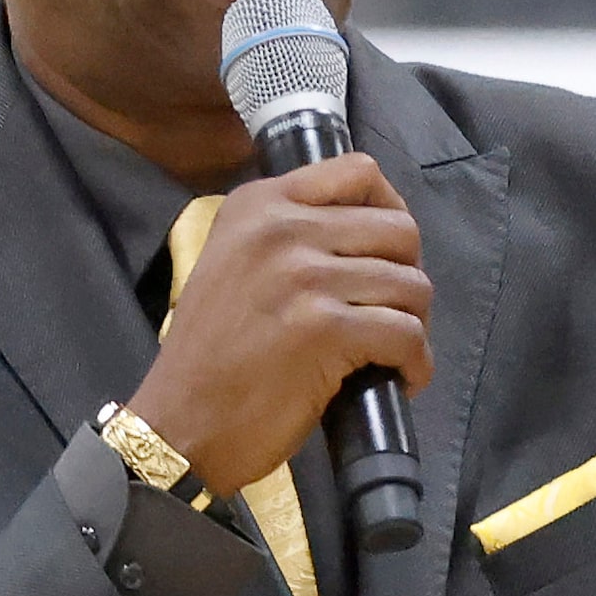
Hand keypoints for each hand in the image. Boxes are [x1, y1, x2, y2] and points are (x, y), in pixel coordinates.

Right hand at [124, 153, 432, 497]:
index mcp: (258, 203)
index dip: (391, 211)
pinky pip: (405, 334)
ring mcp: (303, 276)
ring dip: (415, 324)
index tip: (388, 253)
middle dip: (409, 275)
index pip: (359, 172)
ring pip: (411, 284)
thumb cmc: (209, 354)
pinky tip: (401, 378)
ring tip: (395, 351)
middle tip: (395, 312)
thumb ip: (289, 234)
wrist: (179, 422)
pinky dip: (415, 362)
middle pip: (399, 230)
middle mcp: (280, 228)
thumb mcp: (233, 263)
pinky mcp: (325, 329)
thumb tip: (368, 235)